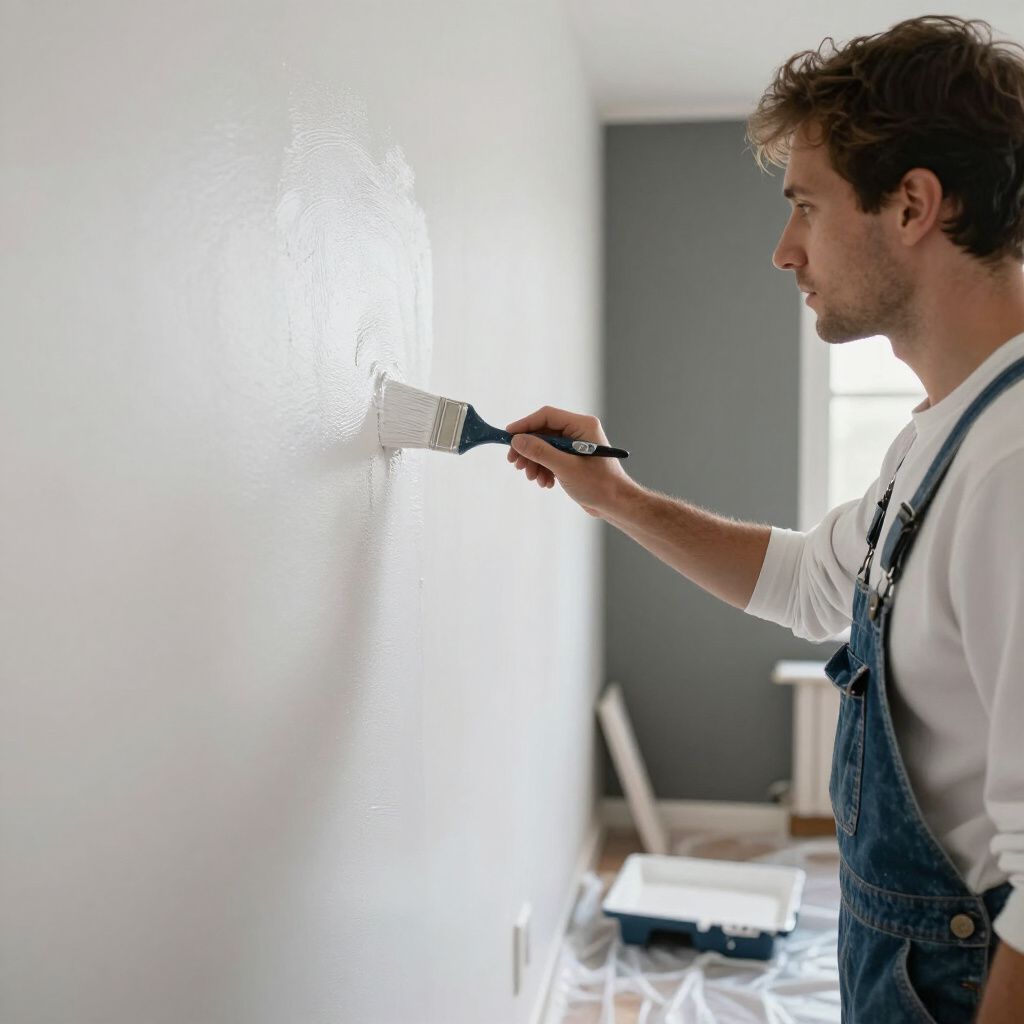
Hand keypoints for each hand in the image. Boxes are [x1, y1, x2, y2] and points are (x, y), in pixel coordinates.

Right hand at [505, 406, 633, 516]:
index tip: (508, 436)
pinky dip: (543, 469)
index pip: (547, 416)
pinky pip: (550, 458)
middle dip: (528, 449)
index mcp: (582, 425)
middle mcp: (579, 431)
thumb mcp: (566, 468)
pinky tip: (545, 482)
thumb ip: (541, 452)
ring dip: (535, 462)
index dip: (525, 425)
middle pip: (543, 432)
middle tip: (515, 463)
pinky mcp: (572, 458)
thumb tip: (517, 440)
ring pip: (544, 447)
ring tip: (533, 478)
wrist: (615, 505)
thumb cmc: (599, 485)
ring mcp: (575, 445)